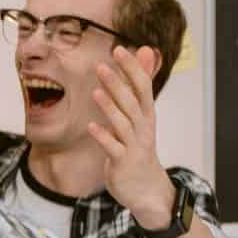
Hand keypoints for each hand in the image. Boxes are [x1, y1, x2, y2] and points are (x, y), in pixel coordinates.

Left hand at [89, 46, 173, 224]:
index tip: (119, 49)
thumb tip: (145, 50)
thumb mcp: (142, 113)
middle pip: (132, 102)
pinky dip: (103, 137)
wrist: (146, 187)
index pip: (143, 86)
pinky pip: (112, 148)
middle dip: (118, 85)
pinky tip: (91, 127)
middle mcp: (143, 127)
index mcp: (146, 113)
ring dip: (110, 108)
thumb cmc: (139, 145)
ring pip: (123, 124)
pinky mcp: (122, 162)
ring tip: (96, 93)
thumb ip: (139, 82)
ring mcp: (133, 145)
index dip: (132, 68)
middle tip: (101, 66)